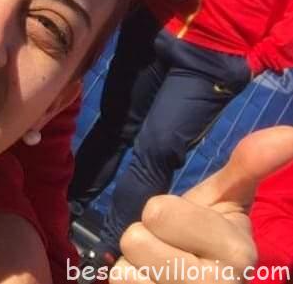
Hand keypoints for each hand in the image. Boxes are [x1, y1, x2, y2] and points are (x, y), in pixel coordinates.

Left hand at [109, 126, 292, 282]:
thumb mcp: (225, 201)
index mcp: (236, 251)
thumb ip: (248, 165)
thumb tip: (290, 131)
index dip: (161, 214)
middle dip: (145, 240)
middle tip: (171, 249)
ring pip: (124, 273)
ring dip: (136, 269)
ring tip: (162, 272)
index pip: (155, 212)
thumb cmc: (208, 239)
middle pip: (134, 240)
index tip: (186, 227)